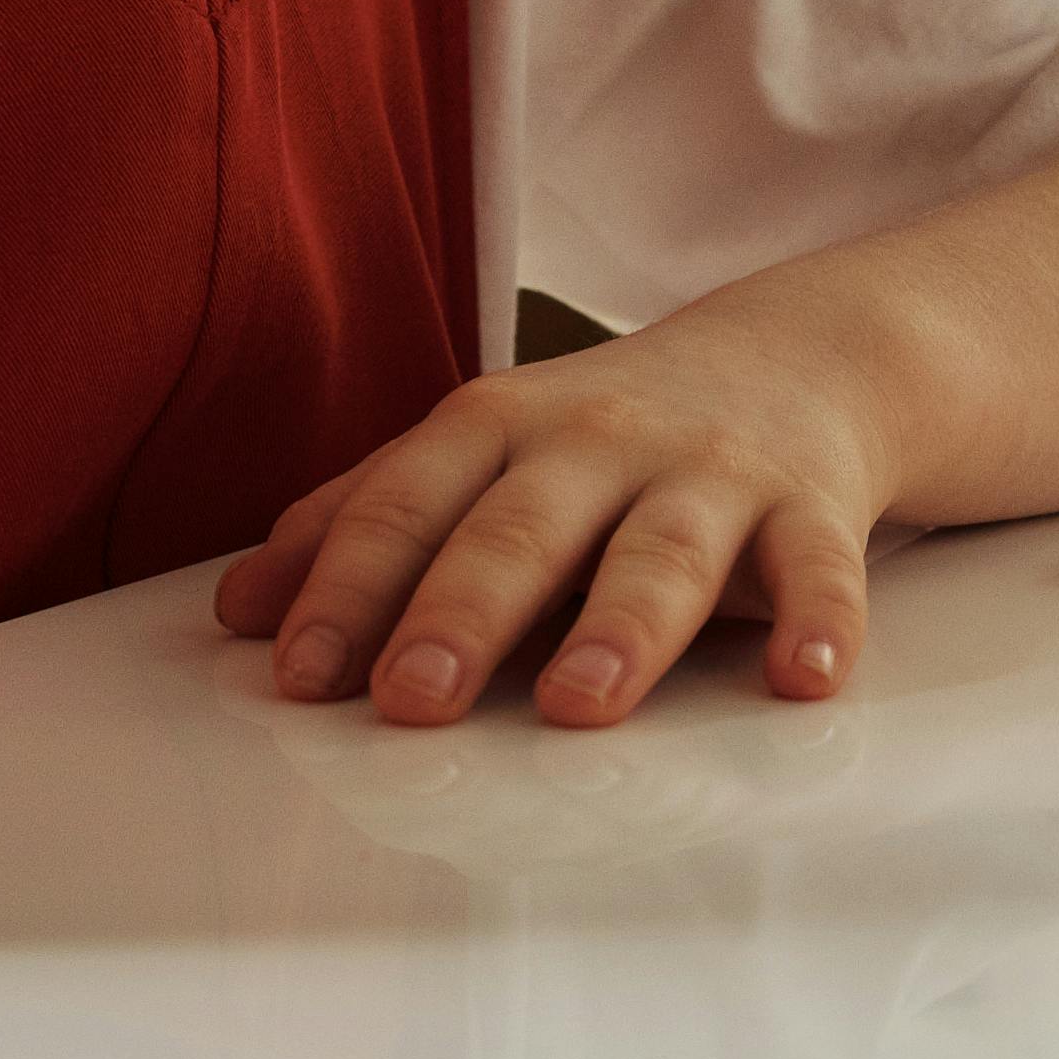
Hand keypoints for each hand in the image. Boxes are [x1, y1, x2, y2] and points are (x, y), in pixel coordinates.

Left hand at [211, 315, 909, 727]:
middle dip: (463, 612)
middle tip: (414, 698)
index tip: (301, 672)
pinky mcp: (810, 508)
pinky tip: (802, 678)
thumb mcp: (479, 451)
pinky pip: (819, 568)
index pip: (407, 502)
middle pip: (522, 529)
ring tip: (579, 703)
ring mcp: (708, 475)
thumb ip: (364, 520)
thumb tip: (239, 613)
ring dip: (620, 628)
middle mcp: (599, 443)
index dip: (350, 586)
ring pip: (661, 552)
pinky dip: (817, 622)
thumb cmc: (608, 433)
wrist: (799, 356)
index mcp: (499, 428)